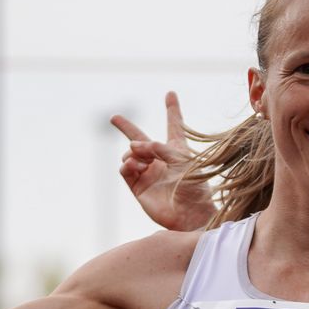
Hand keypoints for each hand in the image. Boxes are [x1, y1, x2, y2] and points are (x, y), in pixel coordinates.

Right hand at [111, 91, 214, 231]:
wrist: (191, 214)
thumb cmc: (194, 186)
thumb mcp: (182, 159)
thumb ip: (160, 147)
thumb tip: (136, 145)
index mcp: (177, 150)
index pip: (173, 126)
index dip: (172, 110)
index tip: (170, 94)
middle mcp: (160, 160)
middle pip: (141, 139)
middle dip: (127, 127)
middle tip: (114, 118)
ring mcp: (148, 173)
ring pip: (130, 154)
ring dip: (133, 152)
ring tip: (142, 160)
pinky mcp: (138, 186)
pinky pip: (125, 169)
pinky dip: (127, 164)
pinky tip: (134, 166)